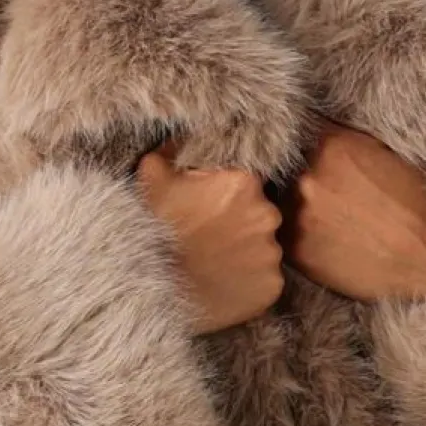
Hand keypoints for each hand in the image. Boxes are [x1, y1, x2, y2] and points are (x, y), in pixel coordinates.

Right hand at [134, 138, 284, 333]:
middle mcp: (267, 215)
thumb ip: (172, 150)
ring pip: (264, 249)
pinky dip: (249, 283)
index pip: (247, 183)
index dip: (227, 195)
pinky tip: (225, 284)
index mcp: (245, 182)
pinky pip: (265, 281)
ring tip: (216, 265)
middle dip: (240, 225)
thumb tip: (182, 137)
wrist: (156, 289)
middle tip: (212, 238)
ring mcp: (272, 254)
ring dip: (245, 255)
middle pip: (259, 216)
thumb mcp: (153, 177)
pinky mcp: (272, 286)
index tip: (211, 208)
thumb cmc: (154, 229)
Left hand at [279, 118, 425, 300]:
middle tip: (325, 196)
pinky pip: (287, 237)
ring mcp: (298, 216)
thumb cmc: (416, 204)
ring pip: (282, 206)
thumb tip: (317, 139)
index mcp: (329, 145)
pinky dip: (300, 237)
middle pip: (286, 172)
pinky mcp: (297, 252)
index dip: (304, 148)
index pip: (298, 136)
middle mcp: (306, 177)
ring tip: (328, 221)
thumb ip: (343, 145)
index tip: (308, 158)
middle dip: (299, 180)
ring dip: (297, 210)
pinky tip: (326, 241)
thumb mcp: (382, 153)